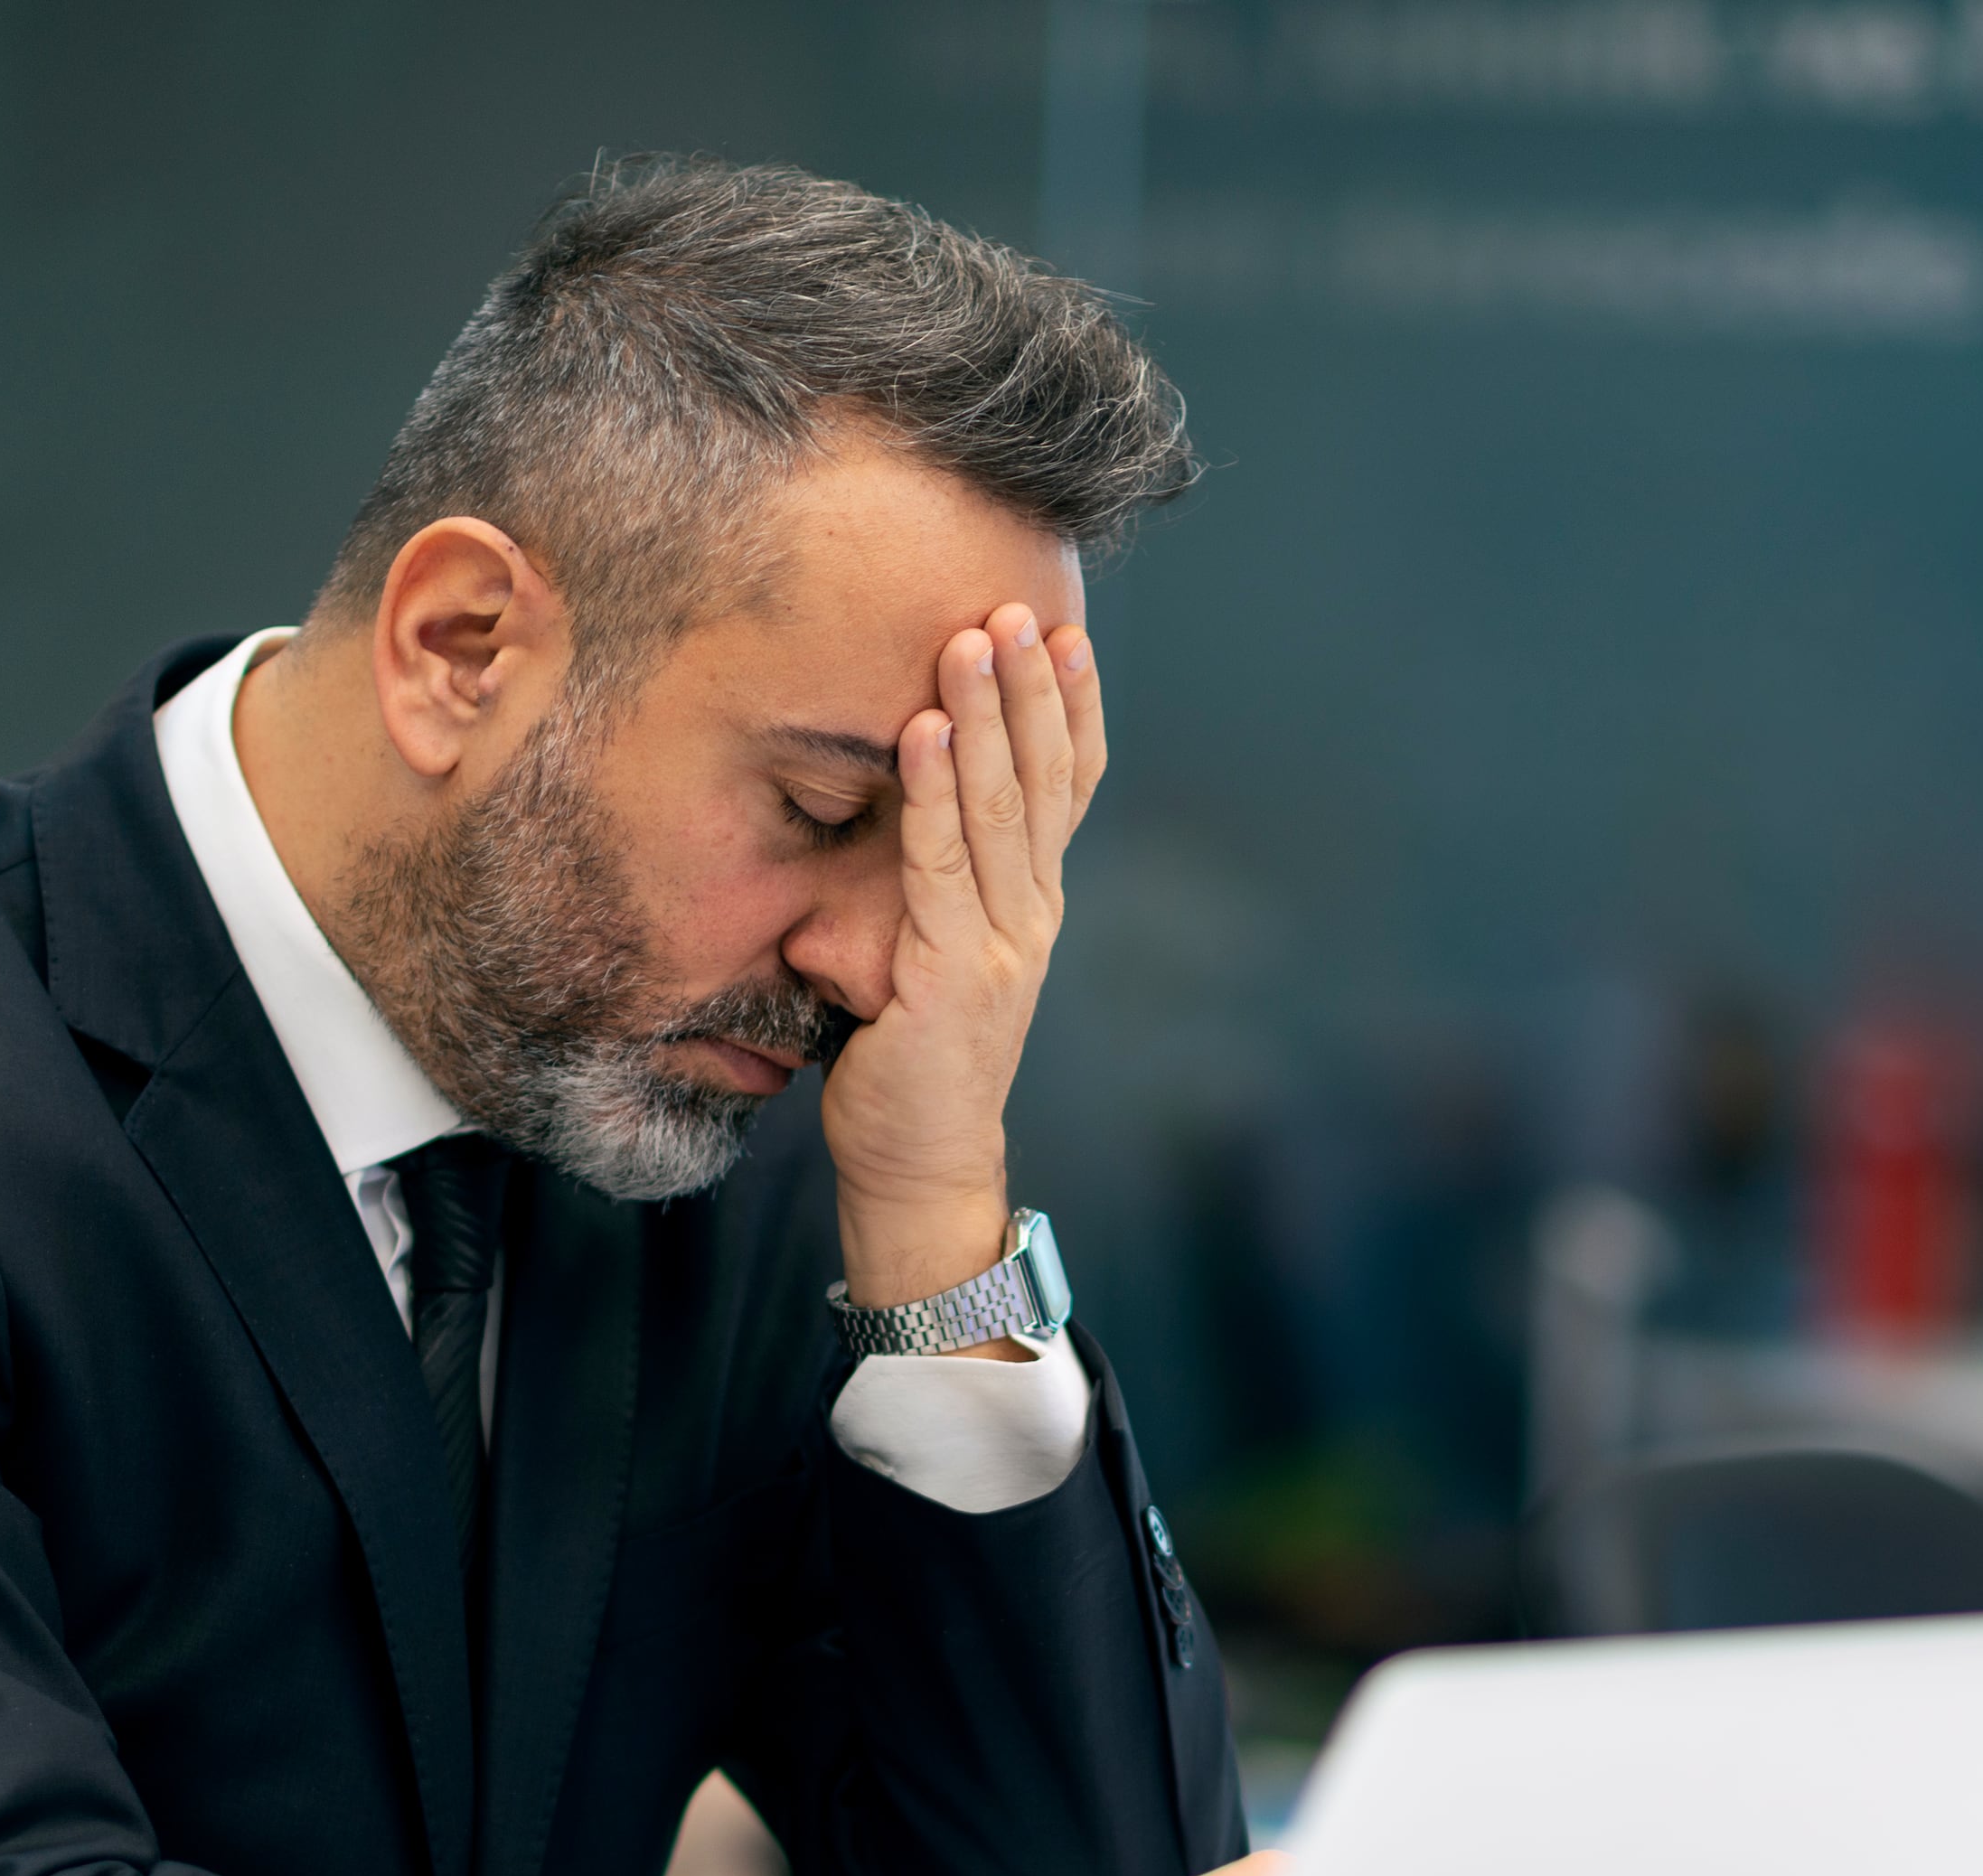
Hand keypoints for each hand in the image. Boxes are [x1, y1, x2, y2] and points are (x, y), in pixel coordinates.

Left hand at [818, 603, 1106, 1314]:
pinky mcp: (955, 977)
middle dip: (1032, 687)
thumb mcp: (936, 950)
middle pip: (1044, 780)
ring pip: (1002, 808)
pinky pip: (941, 864)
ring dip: (988, 716)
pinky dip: (935, 792)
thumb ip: (942, 883)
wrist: (919, 1166)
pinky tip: (928, 730)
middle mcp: (1033, 916)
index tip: (1064, 632)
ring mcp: (1002, 946)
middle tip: (1018, 603)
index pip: (1068, 787)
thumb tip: (912, 796)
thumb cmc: (911, 1060)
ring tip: (973, 638)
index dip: (1071, 708)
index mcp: (1032, 905)